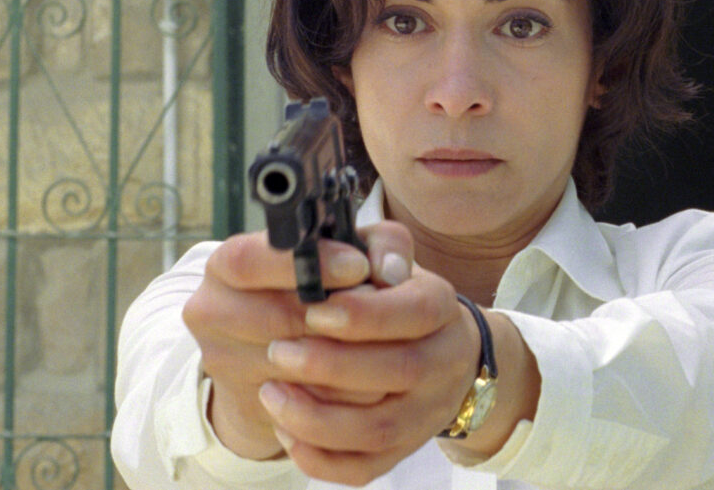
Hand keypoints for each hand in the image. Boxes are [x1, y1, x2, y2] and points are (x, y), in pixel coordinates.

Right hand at [181, 223, 413, 459]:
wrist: (270, 352)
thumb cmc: (315, 288)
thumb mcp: (339, 253)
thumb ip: (375, 244)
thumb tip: (391, 271)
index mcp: (224, 266)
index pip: (250, 260)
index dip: (306, 263)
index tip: (358, 266)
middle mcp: (212, 311)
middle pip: (278, 317)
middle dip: (340, 317)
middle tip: (387, 311)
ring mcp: (225, 362)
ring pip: (297, 366)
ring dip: (351, 358)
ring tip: (389, 345)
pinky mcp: (246, 403)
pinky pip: (305, 403)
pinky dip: (344, 393)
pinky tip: (371, 380)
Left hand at [251, 229, 483, 485]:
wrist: (436, 350)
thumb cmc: (395, 295)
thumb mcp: (390, 259)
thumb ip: (380, 246)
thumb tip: (374, 266)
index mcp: (441, 307)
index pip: (415, 311)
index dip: (363, 314)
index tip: (314, 309)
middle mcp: (444, 362)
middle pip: (399, 371)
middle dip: (329, 364)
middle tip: (276, 349)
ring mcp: (426, 412)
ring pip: (378, 430)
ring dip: (316, 416)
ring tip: (269, 390)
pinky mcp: (402, 451)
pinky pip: (363, 468)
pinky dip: (320, 458)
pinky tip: (284, 429)